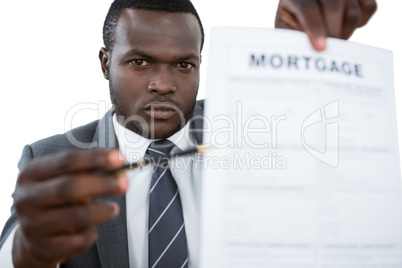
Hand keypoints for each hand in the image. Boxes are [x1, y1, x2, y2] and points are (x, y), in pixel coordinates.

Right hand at [12, 149, 127, 267]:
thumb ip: (87, 171)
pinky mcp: (42, 248)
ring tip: (114, 209)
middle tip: (124, 183)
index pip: (66, 161)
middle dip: (102, 184)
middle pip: (69, 187)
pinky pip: (76, 241)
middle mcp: (26, 198)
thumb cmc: (56, 201)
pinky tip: (92, 230)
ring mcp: (32, 225)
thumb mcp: (63, 180)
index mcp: (31, 174)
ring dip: (101, 211)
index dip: (95, 158)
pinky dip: (90, 235)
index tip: (119, 158)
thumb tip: (118, 165)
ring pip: (75, 215)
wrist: (33, 237)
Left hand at [275, 0, 376, 50]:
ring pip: (352, 10)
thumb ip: (295, 37)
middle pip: (333, 4)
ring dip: (345, 32)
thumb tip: (311, 51)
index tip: (321, 48)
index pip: (308, 8)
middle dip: (333, 31)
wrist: (304, 12)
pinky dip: (361, 23)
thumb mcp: (288, 30)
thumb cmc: (294, 25)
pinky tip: (345, 27)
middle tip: (330, 49)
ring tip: (333, 41)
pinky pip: (370, 8)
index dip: (315, 28)